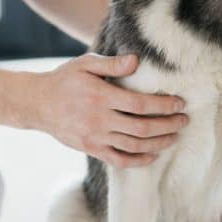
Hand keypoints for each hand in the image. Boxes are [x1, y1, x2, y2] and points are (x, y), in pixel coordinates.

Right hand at [30, 53, 187, 167]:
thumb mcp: (85, 64)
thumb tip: (136, 61)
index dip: (162, 105)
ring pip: (133, 146)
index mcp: (100, 96)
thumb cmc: (65, 79)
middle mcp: (99, 120)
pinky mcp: (90, 149)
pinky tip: (153, 155)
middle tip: (184, 121)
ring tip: (174, 136)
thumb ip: (111, 63)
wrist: (37, 104)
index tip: (179, 103)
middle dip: (167, 125)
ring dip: (158, 143)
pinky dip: (138, 160)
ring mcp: (94, 137)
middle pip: (141, 128)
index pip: (139, 104)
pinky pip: (118, 159)